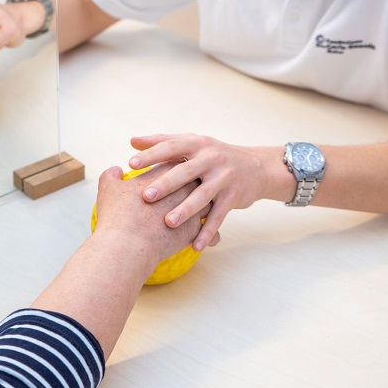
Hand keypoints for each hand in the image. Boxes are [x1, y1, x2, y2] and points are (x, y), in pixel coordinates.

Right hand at [95, 162, 219, 267]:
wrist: (127, 244)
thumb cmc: (117, 215)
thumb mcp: (108, 188)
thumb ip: (111, 175)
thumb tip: (115, 170)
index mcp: (165, 173)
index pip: (176, 160)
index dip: (175, 163)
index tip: (175, 165)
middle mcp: (183, 187)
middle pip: (196, 178)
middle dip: (195, 181)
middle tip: (194, 184)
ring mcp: (192, 208)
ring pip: (208, 202)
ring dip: (207, 205)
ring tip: (206, 210)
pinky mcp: (195, 230)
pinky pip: (210, 231)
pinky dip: (210, 234)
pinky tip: (211, 238)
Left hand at [128, 134, 277, 251]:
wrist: (256, 167)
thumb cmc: (213, 156)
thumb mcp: (193, 144)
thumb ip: (163, 142)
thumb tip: (132, 141)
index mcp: (196, 144)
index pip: (171, 146)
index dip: (151, 154)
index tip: (131, 164)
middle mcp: (210, 158)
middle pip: (185, 171)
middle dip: (165, 184)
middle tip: (146, 196)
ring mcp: (223, 177)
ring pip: (202, 195)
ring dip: (185, 210)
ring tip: (168, 222)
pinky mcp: (233, 196)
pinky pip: (219, 216)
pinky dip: (208, 231)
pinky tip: (195, 246)